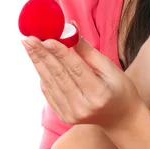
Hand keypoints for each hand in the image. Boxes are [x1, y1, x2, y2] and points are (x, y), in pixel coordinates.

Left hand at [22, 25, 141, 130]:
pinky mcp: (65, 117)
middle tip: (29, 38)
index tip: (47, 38)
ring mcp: (72, 114)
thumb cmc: (120, 89)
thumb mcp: (110, 68)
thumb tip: (71, 30)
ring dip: (38, 63)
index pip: (76, 69)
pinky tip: (38, 62)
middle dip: (42, 55)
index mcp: (99, 94)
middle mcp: (83, 107)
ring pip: (50, 84)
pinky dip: (43, 76)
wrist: (121, 118)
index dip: (60, 53)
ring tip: (29, 46)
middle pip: (59, 76)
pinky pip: (49, 93)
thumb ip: (88, 51)